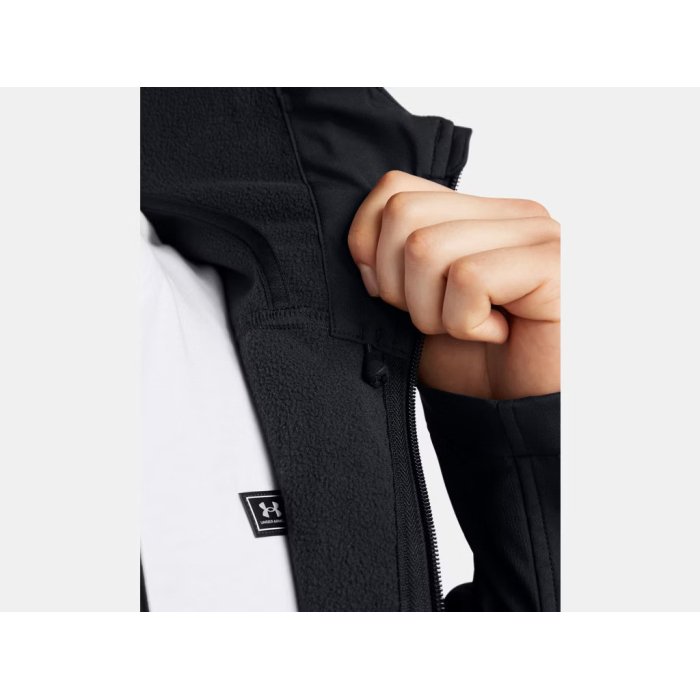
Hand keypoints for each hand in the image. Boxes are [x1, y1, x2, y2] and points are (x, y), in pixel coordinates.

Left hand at [348, 170, 559, 399]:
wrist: (527, 408)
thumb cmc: (476, 360)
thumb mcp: (415, 309)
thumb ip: (390, 267)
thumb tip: (358, 247)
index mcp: (476, 214)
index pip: (394, 189)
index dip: (370, 247)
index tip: (396, 298)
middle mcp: (508, 212)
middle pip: (403, 213)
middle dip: (398, 285)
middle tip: (438, 318)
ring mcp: (534, 233)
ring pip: (426, 248)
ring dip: (432, 311)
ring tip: (470, 329)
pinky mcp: (552, 263)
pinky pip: (467, 278)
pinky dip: (466, 323)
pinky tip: (497, 333)